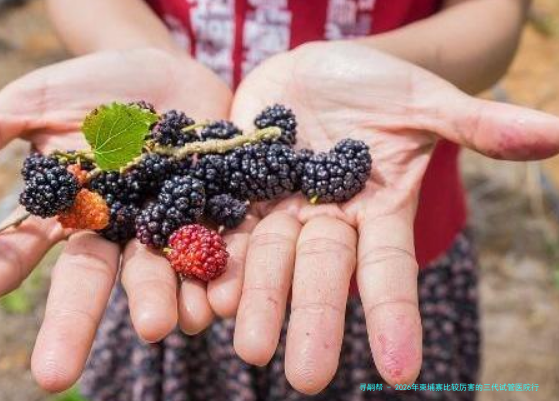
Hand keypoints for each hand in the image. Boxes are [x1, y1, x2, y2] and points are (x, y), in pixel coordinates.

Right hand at [0, 49, 231, 391]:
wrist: (164, 68)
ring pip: (159, 269)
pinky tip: (223, 299)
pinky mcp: (215, 203)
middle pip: (90, 281)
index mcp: (66, 213)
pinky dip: (223, 269)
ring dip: (159, 300)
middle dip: (74, 324)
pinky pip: (220, 241)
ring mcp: (165, 220)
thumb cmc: (93, 88)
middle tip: (52, 375)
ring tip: (161, 327)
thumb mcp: (32, 103)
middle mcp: (114, 229)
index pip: (12, 258)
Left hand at [208, 41, 558, 393]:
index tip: (402, 370)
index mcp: (375, 210)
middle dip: (313, 320)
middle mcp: (325, 220)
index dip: (395, 315)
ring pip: (266, 260)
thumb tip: (555, 133)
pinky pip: (221, 226)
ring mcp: (278, 208)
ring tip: (246, 346)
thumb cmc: (375, 85)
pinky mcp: (235, 188)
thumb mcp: (424, 101)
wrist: (310, 69)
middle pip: (320, 275)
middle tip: (304, 376)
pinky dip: (211, 257)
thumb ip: (477, 124)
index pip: (389, 269)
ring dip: (256, 300)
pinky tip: (201, 294)